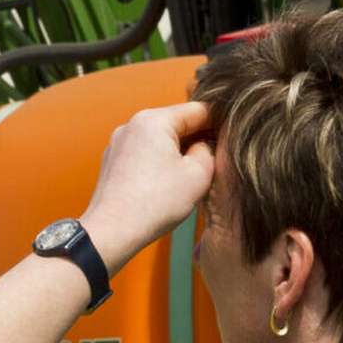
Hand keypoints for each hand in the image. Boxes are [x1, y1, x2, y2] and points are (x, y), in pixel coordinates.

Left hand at [81, 101, 217, 263]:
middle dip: (197, 139)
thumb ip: (209, 150)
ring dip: (178, 152)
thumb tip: (205, 145)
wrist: (111, 232)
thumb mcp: (199, 174)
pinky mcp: (112, 161)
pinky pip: (143, 153)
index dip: (219, 123)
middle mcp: (132, 124)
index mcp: (154, 120)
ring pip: (160, 139)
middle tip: (214, 161)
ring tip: (190, 176)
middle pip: (176, 123)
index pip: (198, 110)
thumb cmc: (156, 203)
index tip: (231, 139)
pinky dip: (158, 162)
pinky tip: (166, 184)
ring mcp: (118, 143)